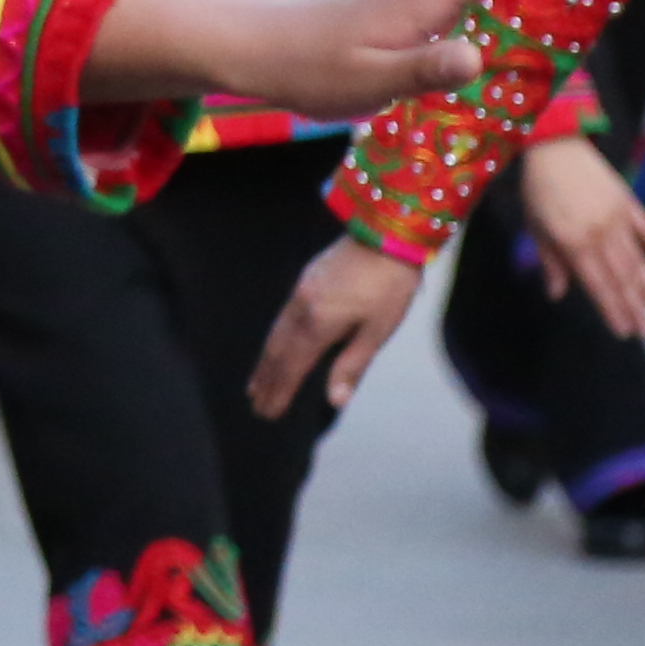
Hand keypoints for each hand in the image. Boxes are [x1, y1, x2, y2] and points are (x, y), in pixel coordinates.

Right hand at [247, 239, 422, 417]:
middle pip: (277, 352)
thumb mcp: (378, 330)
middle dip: (266, 380)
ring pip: (275, 333)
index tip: (269, 413)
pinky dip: (273, 338)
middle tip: (255, 405)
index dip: (281, 392)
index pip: (293, 367)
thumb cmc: (389, 286)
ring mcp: (299, 293)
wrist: (384, 233)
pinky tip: (274, 344)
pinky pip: (281, 317)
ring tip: (255, 382)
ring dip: (265, 361)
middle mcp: (301, 309)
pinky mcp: (304, 280)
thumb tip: (335, 401)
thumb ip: (353, 365)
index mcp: (319, 325)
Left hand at [513, 133, 644, 340]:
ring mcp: (618, 219)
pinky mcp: (629, 204)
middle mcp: (599, 235)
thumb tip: (557, 294)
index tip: (624, 332)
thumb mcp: (536, 227)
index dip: (611, 310)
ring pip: (637, 260)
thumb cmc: (539, 189)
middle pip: (620, 277)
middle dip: (634, 307)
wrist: (556, 146)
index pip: (596, 284)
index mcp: (573, 243)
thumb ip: (551, 262)